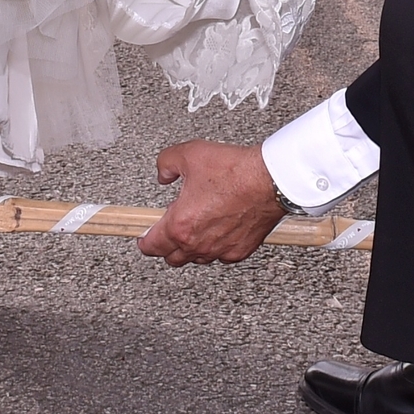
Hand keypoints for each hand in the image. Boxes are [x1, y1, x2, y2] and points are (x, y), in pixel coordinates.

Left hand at [140, 139, 284, 265]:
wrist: (270, 180)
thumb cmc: (235, 171)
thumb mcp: (189, 154)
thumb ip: (167, 164)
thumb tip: (164, 173)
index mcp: (180, 225)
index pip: (151, 245)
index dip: (143, 240)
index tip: (143, 237)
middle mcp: (198, 243)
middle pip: (172, 258)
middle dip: (166, 246)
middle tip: (167, 231)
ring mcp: (219, 250)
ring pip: (196, 258)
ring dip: (190, 247)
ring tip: (194, 227)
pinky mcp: (239, 251)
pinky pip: (219, 255)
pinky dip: (214, 246)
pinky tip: (217, 229)